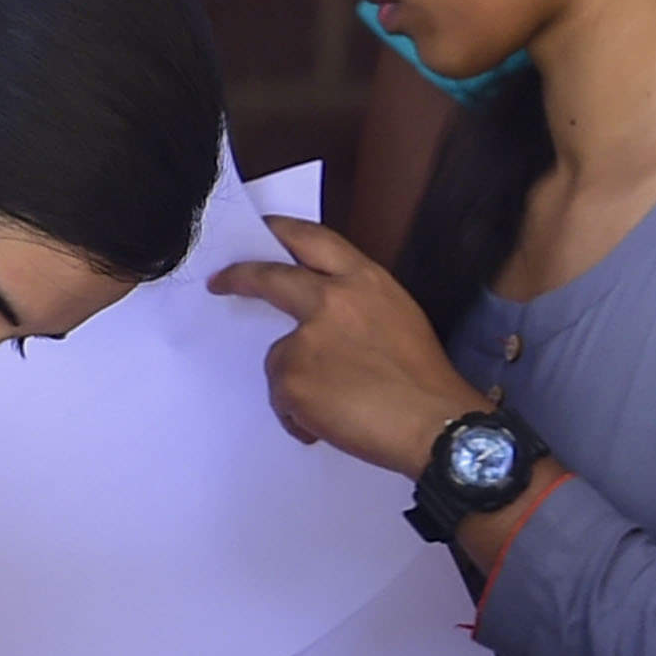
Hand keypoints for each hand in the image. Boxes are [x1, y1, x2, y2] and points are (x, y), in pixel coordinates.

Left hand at [213, 214, 474, 477]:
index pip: (313, 240)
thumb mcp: (398, 318)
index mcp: (365, 280)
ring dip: (297, 381)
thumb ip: (356, 305)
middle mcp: (332, 299)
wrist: (434, 424)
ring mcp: (306, 338)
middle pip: (270, 278)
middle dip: (240, 278)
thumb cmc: (424, 380)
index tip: (262, 230)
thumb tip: (319, 322)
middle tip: (222, 281)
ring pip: (279, 356)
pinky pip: (282, 397)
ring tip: (336, 407)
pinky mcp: (290, 378)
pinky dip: (299, 415)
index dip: (282, 231)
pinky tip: (330, 425)